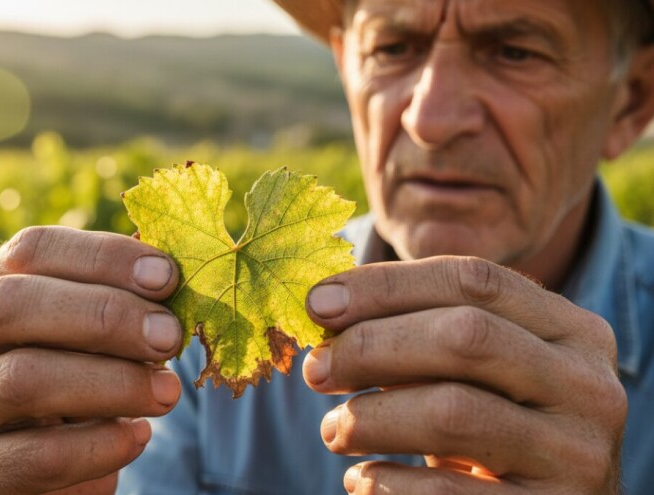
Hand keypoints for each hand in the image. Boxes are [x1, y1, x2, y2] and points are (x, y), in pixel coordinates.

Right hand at [0, 227, 182, 493]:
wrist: (46, 467)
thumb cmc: (78, 383)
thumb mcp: (91, 336)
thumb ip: (121, 299)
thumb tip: (168, 266)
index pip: (31, 251)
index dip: (101, 256)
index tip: (167, 276)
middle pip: (12, 305)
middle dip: (103, 316)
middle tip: (169, 336)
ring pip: (22, 380)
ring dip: (111, 383)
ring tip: (167, 391)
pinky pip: (38, 456)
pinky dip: (100, 445)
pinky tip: (139, 436)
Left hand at [303, 256, 625, 493]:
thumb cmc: (490, 427)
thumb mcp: (472, 372)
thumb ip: (418, 331)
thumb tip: (324, 307)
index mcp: (571, 330)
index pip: (472, 279)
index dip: (384, 285)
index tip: (316, 304)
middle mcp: (588, 386)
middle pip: (464, 336)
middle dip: (371, 346)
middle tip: (315, 370)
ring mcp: (577, 455)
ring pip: (451, 411)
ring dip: (369, 417)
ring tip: (334, 430)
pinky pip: (446, 491)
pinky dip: (386, 483)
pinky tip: (364, 479)